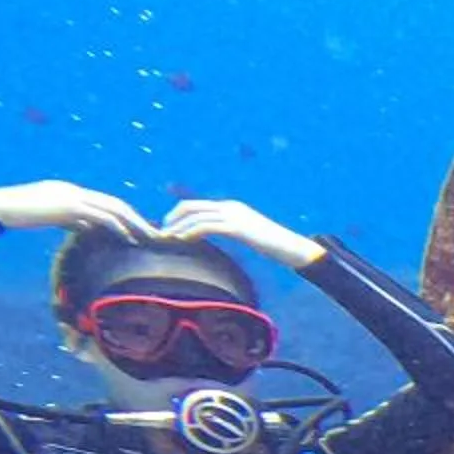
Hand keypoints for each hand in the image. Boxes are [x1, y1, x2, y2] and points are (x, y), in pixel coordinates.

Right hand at [0, 180, 152, 238]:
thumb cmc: (17, 214)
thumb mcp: (50, 217)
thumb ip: (71, 221)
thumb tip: (87, 229)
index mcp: (70, 192)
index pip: (104, 203)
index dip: (124, 216)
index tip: (140, 229)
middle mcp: (74, 191)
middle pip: (114, 203)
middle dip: (135, 218)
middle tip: (153, 233)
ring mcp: (71, 196)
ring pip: (112, 208)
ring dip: (133, 222)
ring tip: (148, 237)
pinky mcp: (67, 206)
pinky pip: (99, 216)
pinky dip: (116, 226)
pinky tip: (128, 238)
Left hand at [159, 197, 323, 271]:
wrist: (293, 247)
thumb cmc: (274, 246)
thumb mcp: (249, 235)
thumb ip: (233, 232)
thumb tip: (218, 239)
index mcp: (231, 207)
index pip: (196, 205)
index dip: (178, 215)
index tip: (168, 228)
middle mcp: (230, 207)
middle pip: (191, 207)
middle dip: (172, 219)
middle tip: (161, 234)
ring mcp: (234, 216)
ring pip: (196, 216)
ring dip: (178, 227)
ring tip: (167, 239)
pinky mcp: (238, 228)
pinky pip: (208, 226)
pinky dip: (192, 232)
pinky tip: (183, 240)